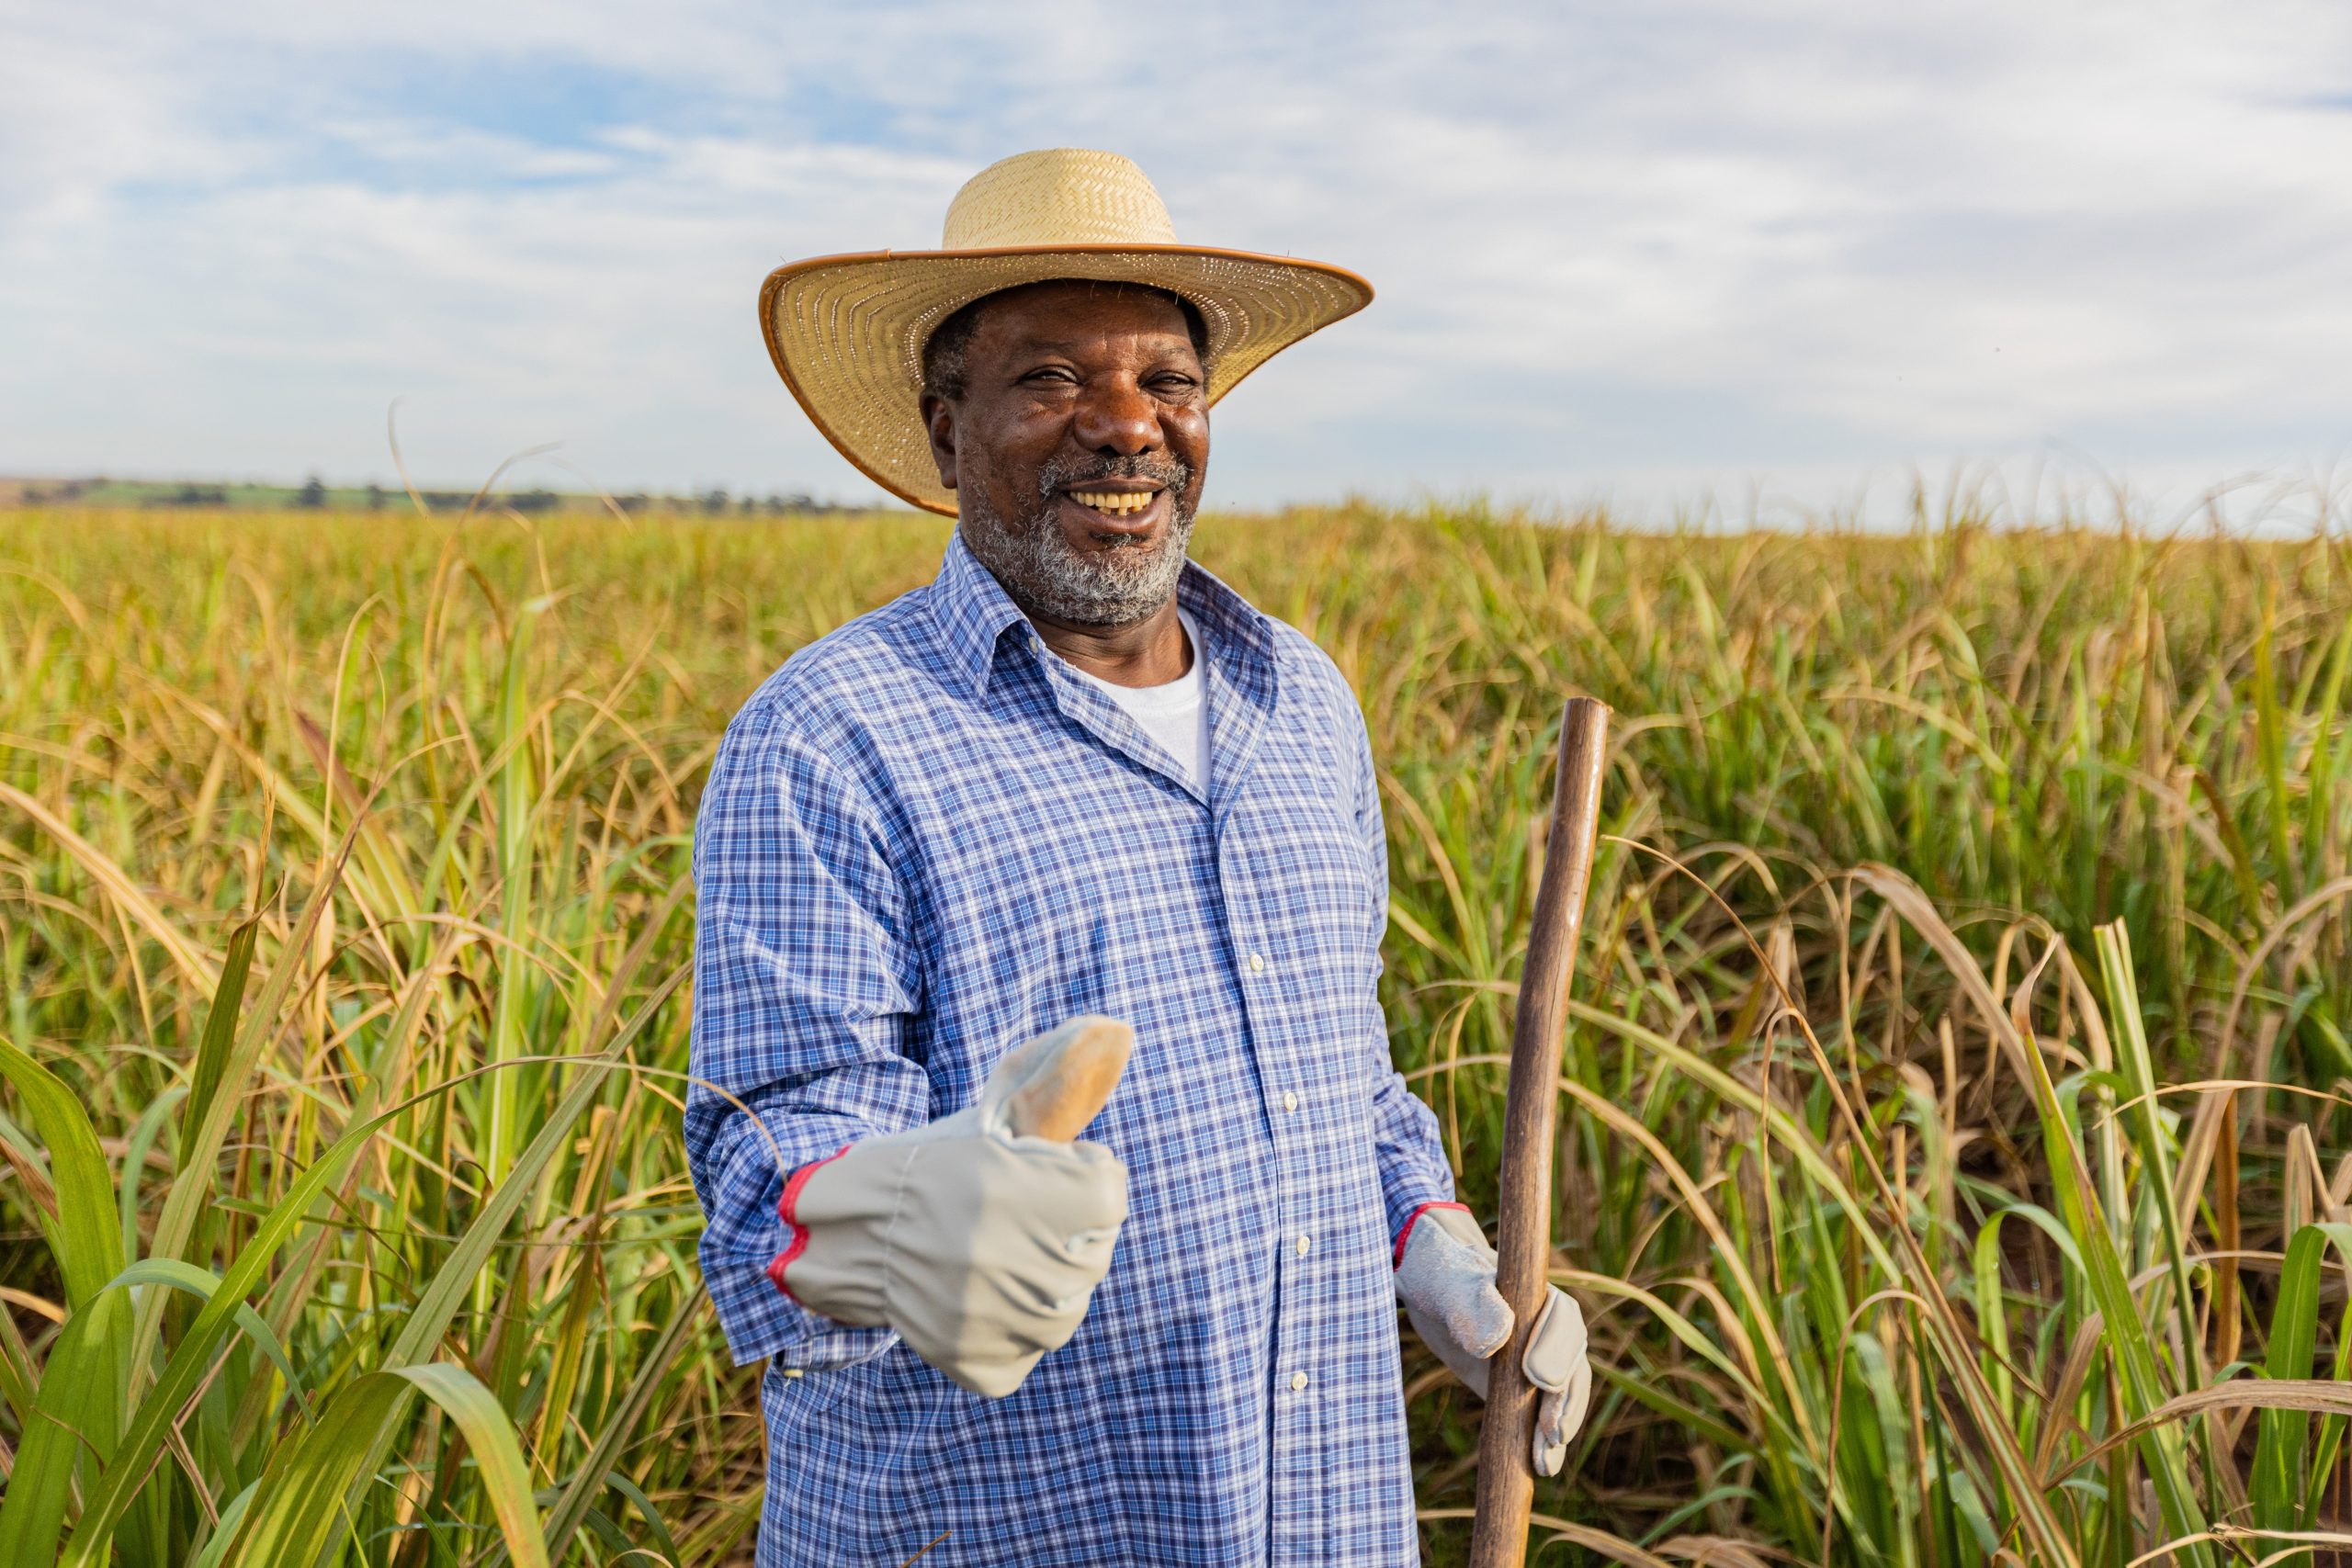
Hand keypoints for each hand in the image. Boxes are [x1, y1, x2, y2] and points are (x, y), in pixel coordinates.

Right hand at [770, 1019, 1131, 1397]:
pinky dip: (1009, 1327)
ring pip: (1066, 1309)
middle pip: (1093, 1252)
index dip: (1081, 1174)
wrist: (848, 1228)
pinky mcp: (981, 1363)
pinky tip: (977, 1294)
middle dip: (1065, 1228)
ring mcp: (1001, 1321)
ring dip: (1044, 1281)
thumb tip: (1114, 1031)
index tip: (1047, 1168)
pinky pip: (1025, 1350)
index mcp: (1028, 1192)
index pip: (1110, 1193)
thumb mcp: (991, 1119)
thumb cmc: (928, 1165)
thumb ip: (1053, 1088)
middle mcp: (1019, 1262)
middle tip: (1012, 1214)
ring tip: (998, 1255)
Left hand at [1393, 1204, 1593, 1475]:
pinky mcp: (1523, 1388)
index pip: (1563, 1325)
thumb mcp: (1448, 1284)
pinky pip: (1541, 1415)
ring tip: (1545, 1462)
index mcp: (1541, 1296)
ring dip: (1558, 1430)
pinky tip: (1541, 1467)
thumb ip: (1472, 1302)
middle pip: (1571, 1368)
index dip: (1555, 1353)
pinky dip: (1544, 1441)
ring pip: (1562, 1397)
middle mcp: (1550, 1330)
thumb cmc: (1440, 1275)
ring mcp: (1539, 1362)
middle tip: (1551, 1433)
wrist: (1431, 1287)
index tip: (1539, 1381)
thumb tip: (1502, 1333)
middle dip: (1565, 1403)